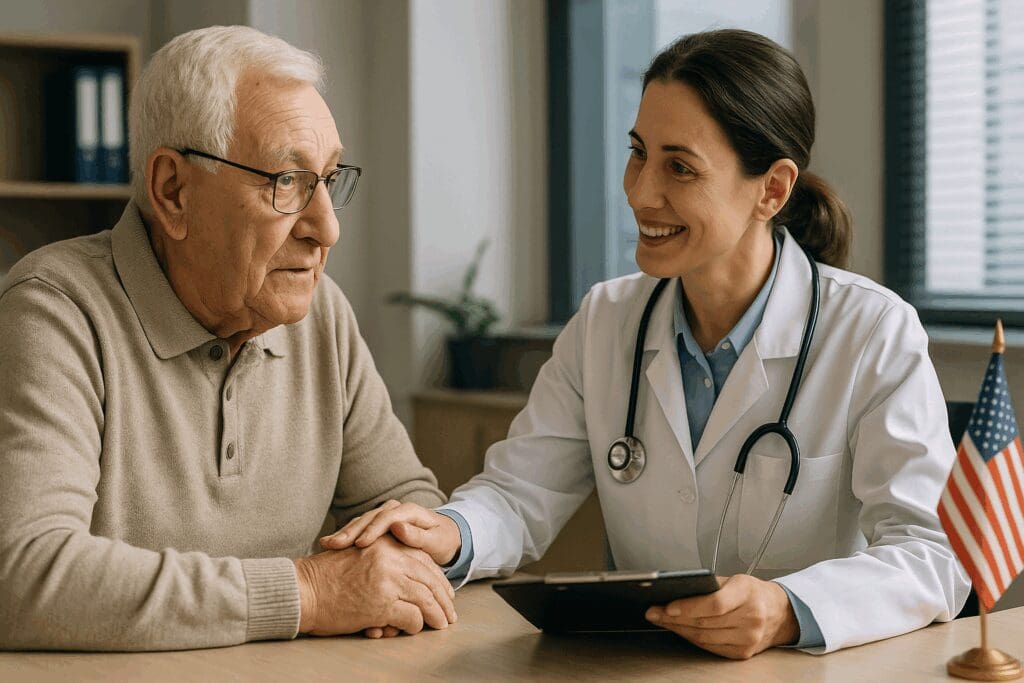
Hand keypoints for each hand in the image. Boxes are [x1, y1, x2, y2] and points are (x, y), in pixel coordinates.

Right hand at [293, 534, 456, 635]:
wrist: (302, 589)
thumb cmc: (325, 576)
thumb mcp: (360, 554)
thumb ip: (385, 558)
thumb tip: (408, 577)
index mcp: (386, 542)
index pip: (422, 559)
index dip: (436, 577)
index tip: (444, 589)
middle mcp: (390, 557)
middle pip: (429, 577)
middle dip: (443, 596)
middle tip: (450, 610)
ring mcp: (388, 579)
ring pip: (426, 597)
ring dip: (437, 613)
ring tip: (442, 623)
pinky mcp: (382, 603)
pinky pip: (412, 616)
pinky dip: (418, 625)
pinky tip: (417, 629)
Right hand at [320, 500, 462, 566]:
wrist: (444, 539)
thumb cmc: (442, 542)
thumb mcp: (436, 541)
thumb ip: (419, 536)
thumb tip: (398, 527)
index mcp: (409, 511)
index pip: (388, 517)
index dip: (373, 530)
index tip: (361, 544)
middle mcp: (394, 511)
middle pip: (369, 518)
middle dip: (350, 531)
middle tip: (334, 545)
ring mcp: (383, 518)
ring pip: (360, 524)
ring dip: (344, 534)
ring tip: (327, 545)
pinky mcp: (376, 528)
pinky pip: (358, 532)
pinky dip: (345, 539)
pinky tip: (329, 547)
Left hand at [645, 574, 798, 659]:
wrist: (779, 613)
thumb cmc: (753, 592)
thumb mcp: (734, 579)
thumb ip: (709, 585)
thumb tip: (675, 590)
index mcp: (747, 593)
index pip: (715, 604)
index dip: (689, 607)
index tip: (667, 606)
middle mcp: (750, 618)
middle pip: (705, 622)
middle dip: (673, 618)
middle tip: (654, 612)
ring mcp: (748, 638)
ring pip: (703, 637)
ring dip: (678, 629)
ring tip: (661, 620)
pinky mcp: (742, 653)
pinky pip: (709, 647)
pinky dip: (691, 638)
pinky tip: (680, 630)